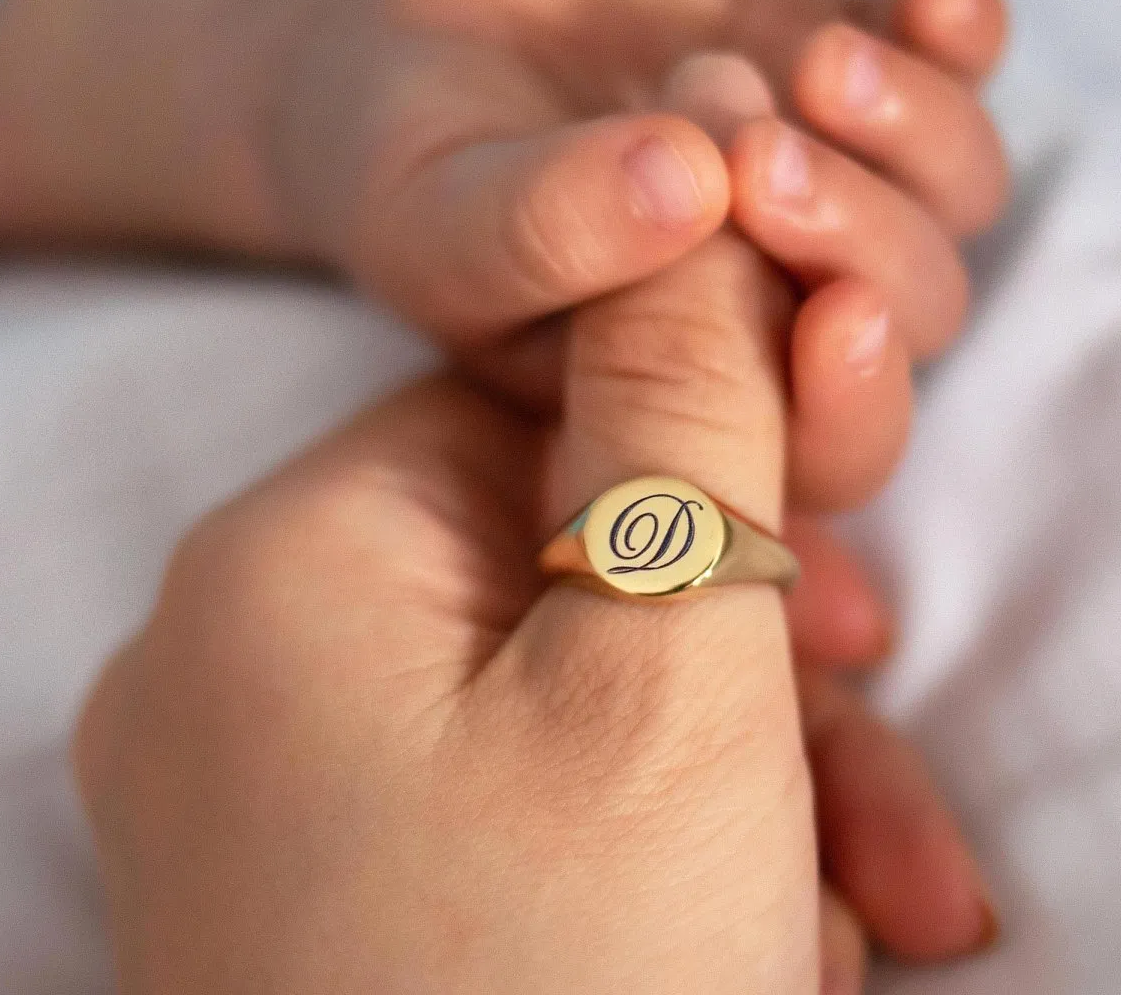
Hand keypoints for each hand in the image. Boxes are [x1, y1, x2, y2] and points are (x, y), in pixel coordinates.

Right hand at [0, 0, 1006, 510]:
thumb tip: (691, 179)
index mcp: (700, 395)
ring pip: (952, 190)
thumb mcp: (442, 228)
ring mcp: (823, 180)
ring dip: (919, 130)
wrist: (420, 56)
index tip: (834, 320)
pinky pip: (950, 61)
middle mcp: (781, 299)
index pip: (821, 448)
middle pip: (907, 309)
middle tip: (750, 150)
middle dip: (859, 235)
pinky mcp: (832, 61)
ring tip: (817, 64)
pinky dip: (960, 31)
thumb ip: (545, 231)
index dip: (856, 403)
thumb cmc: (419, 184)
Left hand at [74, 241, 992, 994]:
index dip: (692, 431)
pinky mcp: (350, 890)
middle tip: (863, 694)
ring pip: (562, 687)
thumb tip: (692, 205)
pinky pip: (526, 796)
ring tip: (870, 882)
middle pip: (552, 553)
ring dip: (739, 762)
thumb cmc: (576, 993)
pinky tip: (786, 939)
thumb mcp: (671, 674)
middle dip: (740, 630)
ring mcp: (286, 786)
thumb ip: (684, 417)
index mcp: (286, 566)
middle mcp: (250, 662)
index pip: (519, 399)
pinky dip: (662, 844)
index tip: (830, 490)